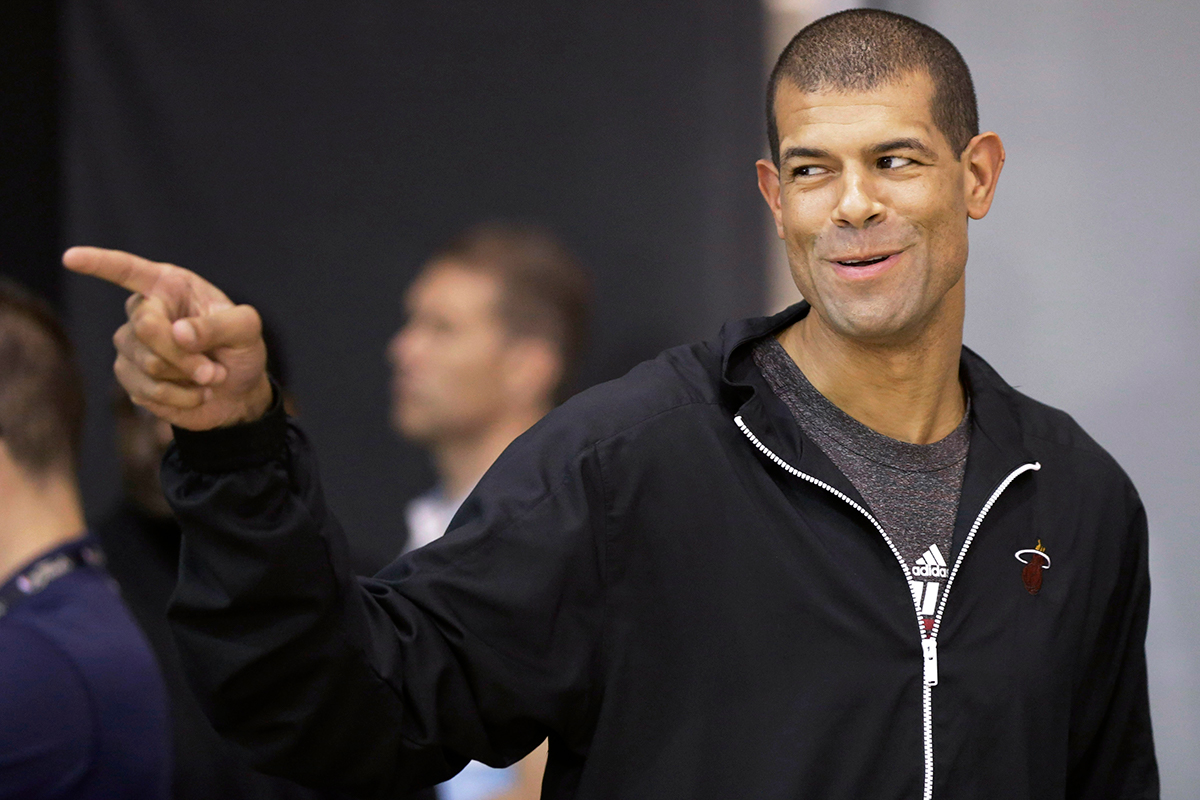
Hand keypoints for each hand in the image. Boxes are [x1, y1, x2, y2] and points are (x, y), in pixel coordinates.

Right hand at [63, 247, 272, 430]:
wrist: (237, 391)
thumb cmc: (240, 349)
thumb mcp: (246, 329)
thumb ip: (219, 325)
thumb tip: (178, 332)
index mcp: (168, 285)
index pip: (127, 270)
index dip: (98, 263)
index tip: (71, 257)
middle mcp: (143, 311)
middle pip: (147, 328)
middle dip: (186, 355)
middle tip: (214, 370)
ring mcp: (131, 345)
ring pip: (147, 363)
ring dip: (188, 378)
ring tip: (210, 378)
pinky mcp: (130, 376)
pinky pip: (148, 391)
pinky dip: (182, 398)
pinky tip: (196, 394)